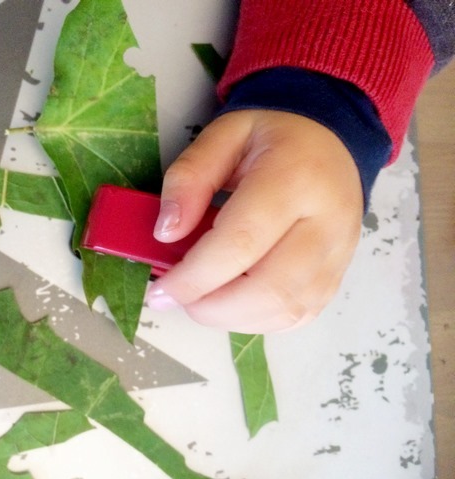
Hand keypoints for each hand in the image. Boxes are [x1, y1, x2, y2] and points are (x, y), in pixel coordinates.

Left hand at [145, 110, 363, 332]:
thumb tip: (166, 232)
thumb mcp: (222, 137)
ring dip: (232, 318)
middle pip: (269, 289)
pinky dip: (257, 320)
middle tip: (178, 300)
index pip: (241, 242)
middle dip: (212, 307)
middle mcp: (327, 223)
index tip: (161, 292)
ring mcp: (339, 255)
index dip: (195, 277)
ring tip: (200, 300)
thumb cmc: (271, 138)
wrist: (330, 141)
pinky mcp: (338, 276)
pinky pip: (297, 316)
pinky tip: (232, 301)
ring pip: (285, 311)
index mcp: (294, 180)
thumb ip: (189, 179)